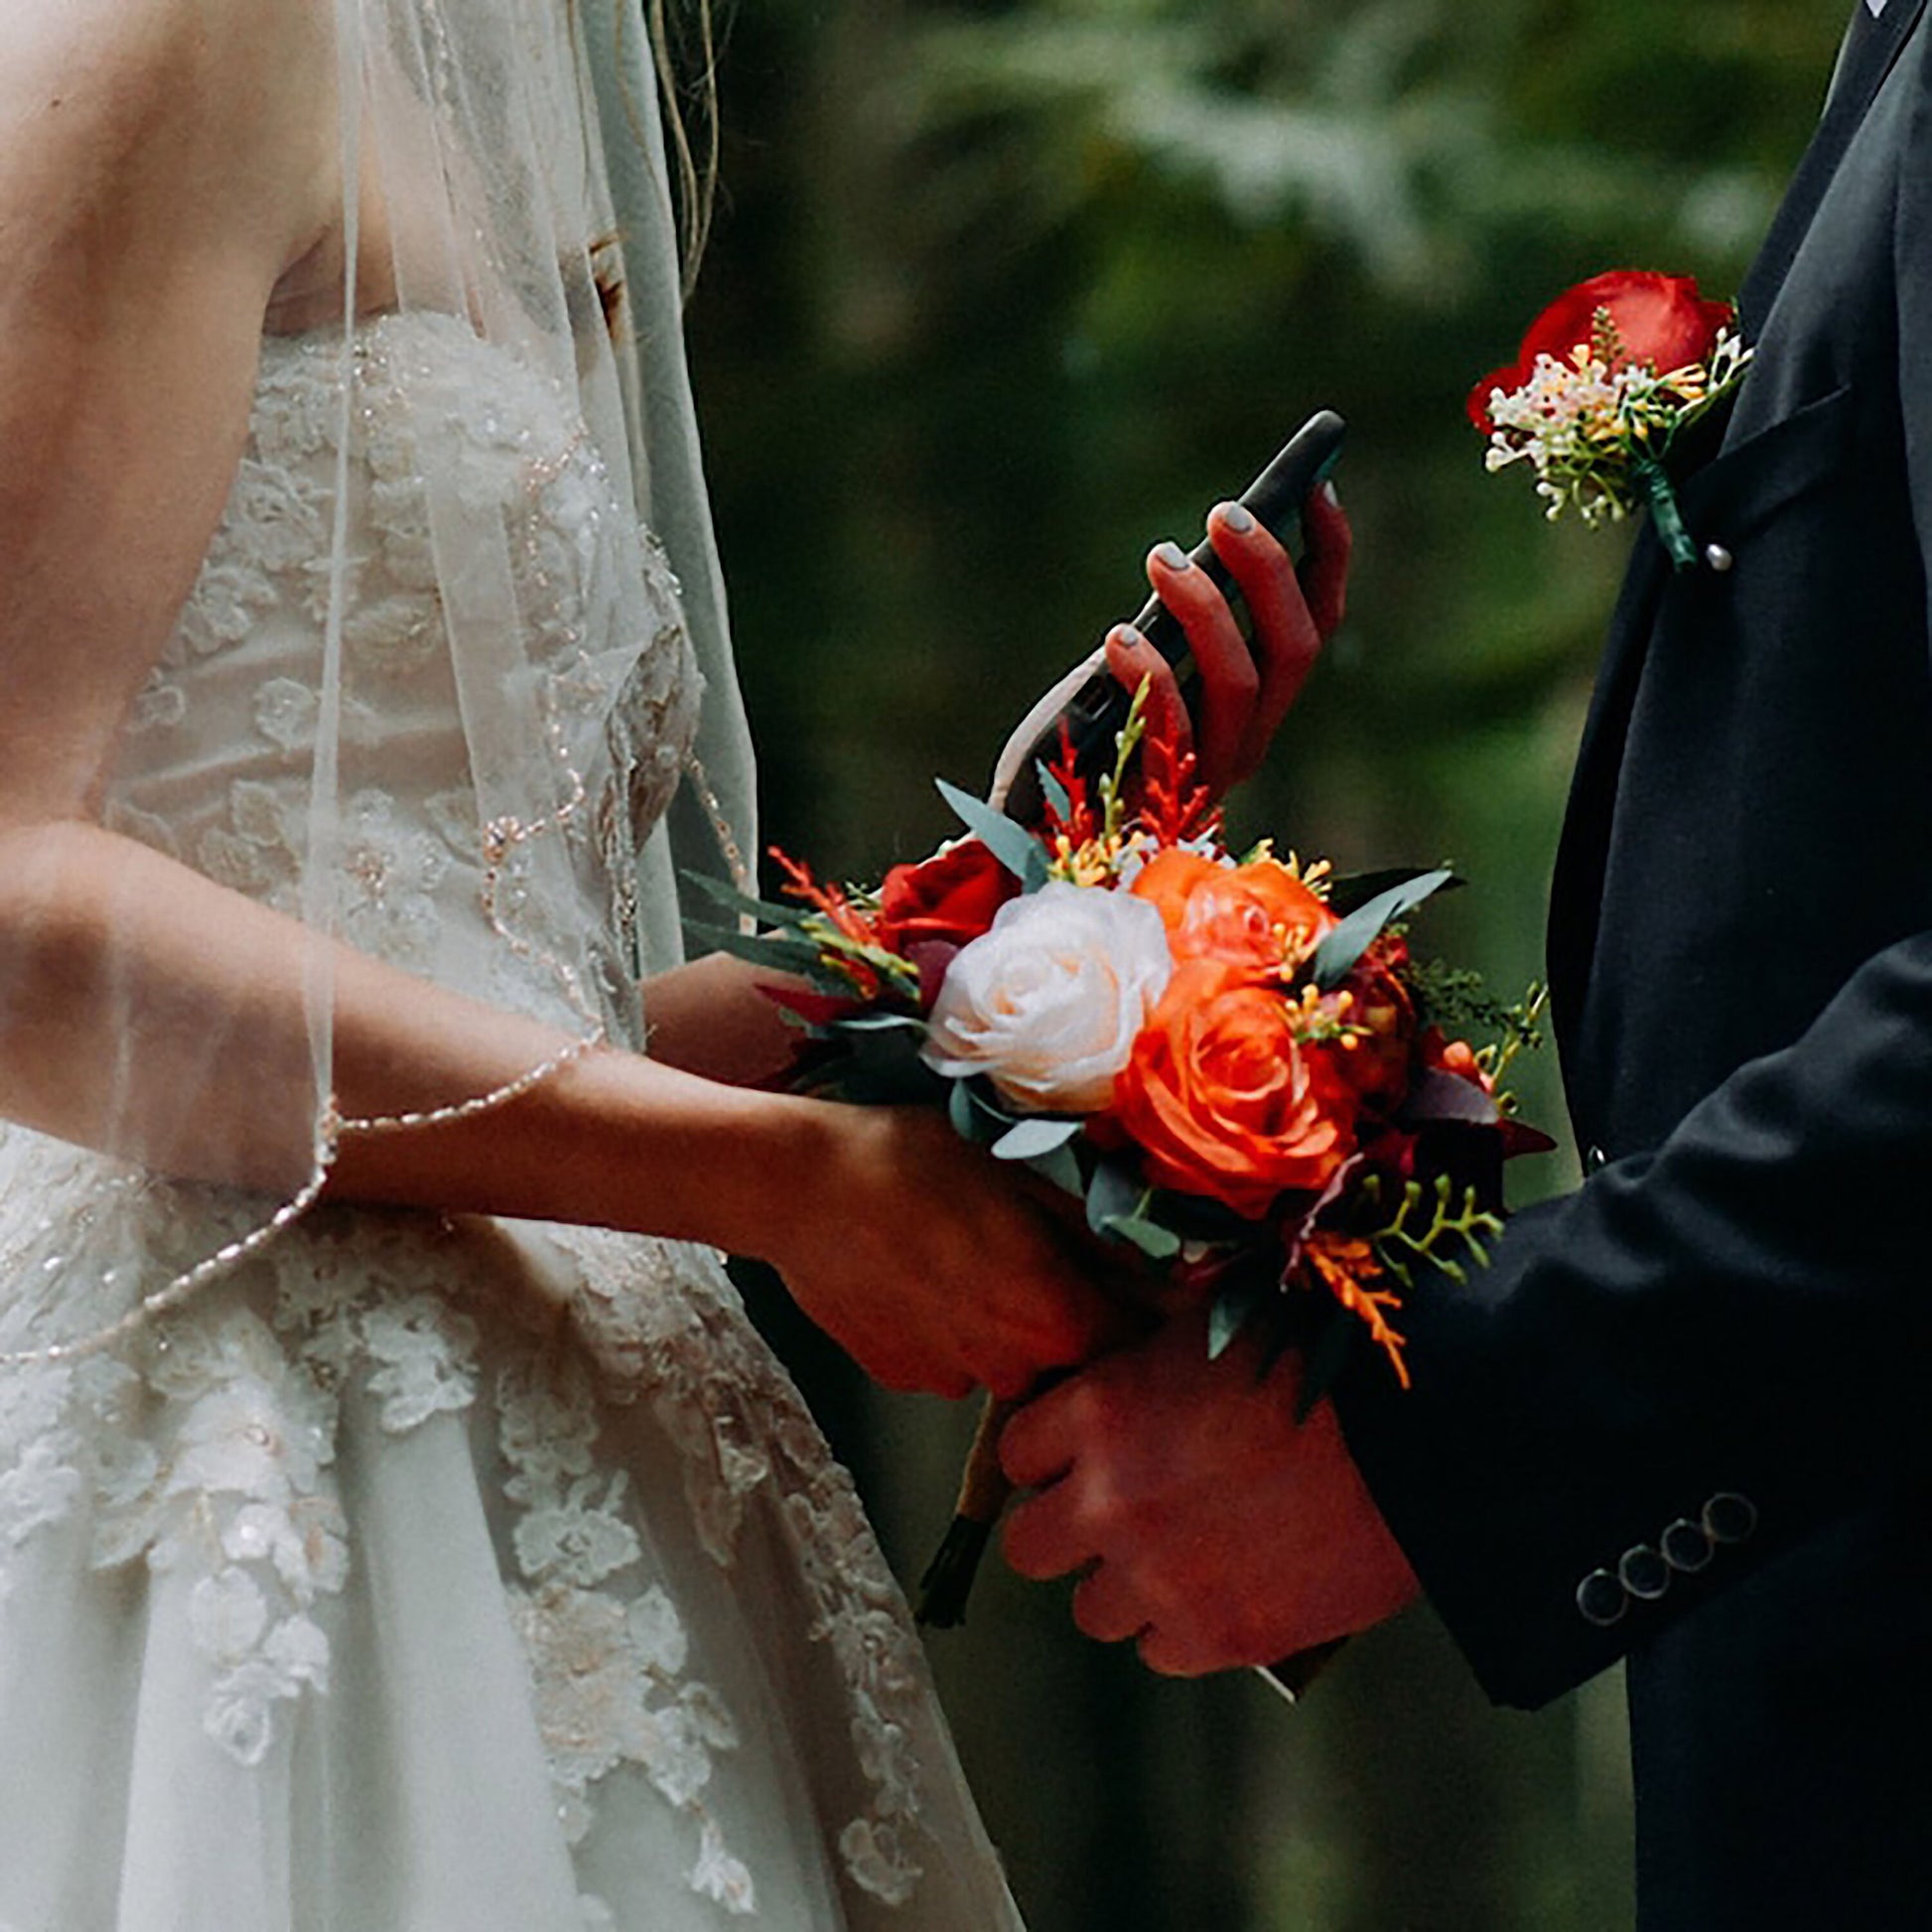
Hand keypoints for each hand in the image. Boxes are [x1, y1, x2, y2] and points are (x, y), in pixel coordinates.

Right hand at [766, 1104, 1129, 1401]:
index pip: (1133, 1340)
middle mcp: (1009, 1368)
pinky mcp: (900, 1377)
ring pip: (1006, 1359)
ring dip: (1005, 1322)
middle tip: (1036, 1247)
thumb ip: (1098, 1229)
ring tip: (967, 1253)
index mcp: (1054, 1318)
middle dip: (1067, 1311)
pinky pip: (951, 1359)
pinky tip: (922, 1272)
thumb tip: (1166, 1260)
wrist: (800, 1186)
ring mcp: (949, 1381)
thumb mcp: (1022, 1172)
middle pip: (1068, 1356)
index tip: (1134, 1274)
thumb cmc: (915, 1161)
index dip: (1141, 1307)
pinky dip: (951, 1327)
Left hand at [999, 1307, 1417, 1673]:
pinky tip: (1218, 1588)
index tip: (1076, 1454)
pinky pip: (1157, 1650)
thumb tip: (1109, 1331)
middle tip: (1115, 1511)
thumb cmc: (1318, 1355)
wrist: (1423, 1430)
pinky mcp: (1219, 1635)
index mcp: (1099, 1412)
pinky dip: (1180, 1627)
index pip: (1015, 1454)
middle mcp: (1110, 1500)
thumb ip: (1139, 1341)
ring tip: (1176, 1554)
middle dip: (1066, 1527)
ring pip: (1090, 1610)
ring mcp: (1160, 1576)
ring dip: (1121, 1584)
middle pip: (1029, 1546)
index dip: (1046, 1454)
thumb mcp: (1207, 1319)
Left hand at [1108, 483, 1351, 797]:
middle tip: (1223, 514)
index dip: (1327, 557)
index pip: (1318, 623)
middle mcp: (1251, 735)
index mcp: (1260, 699)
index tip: (1316, 489)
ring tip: (1161, 559)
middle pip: (1294, 648)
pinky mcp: (1160, 791)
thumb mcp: (1139, 657)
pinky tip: (1119, 637)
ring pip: (1241, 680)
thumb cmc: (1091, 727)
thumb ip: (1176, 617)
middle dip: (1267, 572)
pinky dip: (1153, 674)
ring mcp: (1210, 769)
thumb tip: (1207, 538)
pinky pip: (1173, 726)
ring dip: (1206, 609)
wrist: (1034, 818)